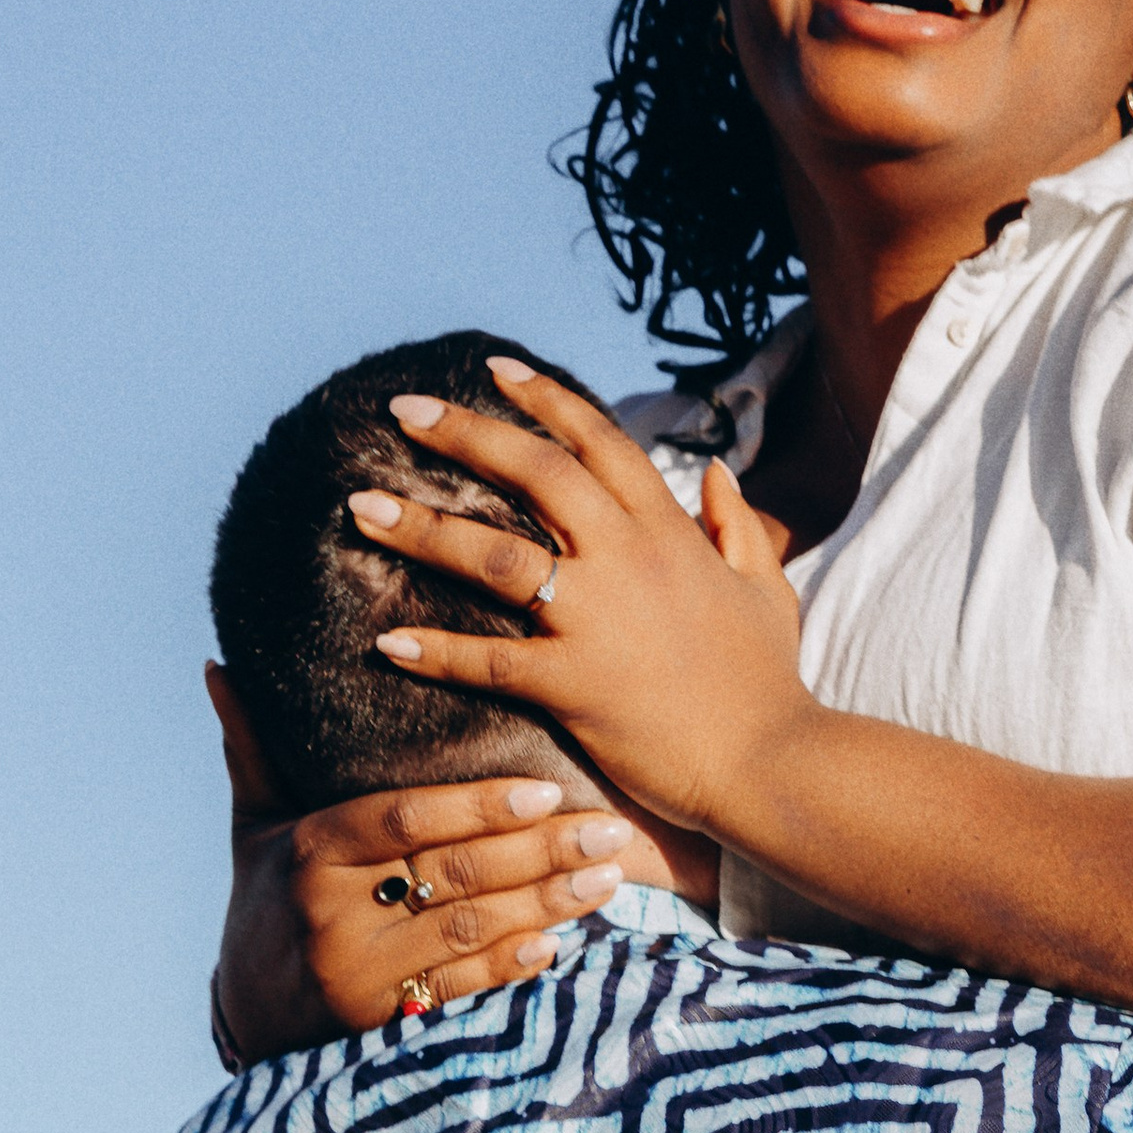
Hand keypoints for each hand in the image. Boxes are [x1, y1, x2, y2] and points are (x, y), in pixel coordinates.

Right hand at [206, 665, 641, 1065]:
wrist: (243, 1016)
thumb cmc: (263, 900)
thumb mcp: (253, 826)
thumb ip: (254, 749)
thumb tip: (220, 664)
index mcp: (309, 851)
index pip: (406, 818)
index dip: (480, 804)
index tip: (548, 788)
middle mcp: (331, 912)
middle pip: (452, 873)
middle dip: (541, 850)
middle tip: (609, 830)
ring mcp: (356, 974)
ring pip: (468, 931)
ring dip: (546, 905)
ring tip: (609, 878)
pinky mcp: (377, 1025)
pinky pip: (458, 991)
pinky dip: (511, 967)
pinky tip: (560, 943)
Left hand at [343, 360, 809, 833]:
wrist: (772, 761)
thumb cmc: (768, 683)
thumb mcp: (768, 589)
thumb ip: (738, 527)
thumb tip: (718, 472)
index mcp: (669, 532)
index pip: (599, 443)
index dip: (546, 400)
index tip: (496, 370)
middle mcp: (628, 559)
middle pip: (535, 473)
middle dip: (464, 434)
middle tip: (403, 409)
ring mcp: (597, 619)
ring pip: (494, 554)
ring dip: (421, 528)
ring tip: (360, 508)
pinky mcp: (574, 683)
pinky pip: (488, 660)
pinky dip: (435, 650)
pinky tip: (387, 641)